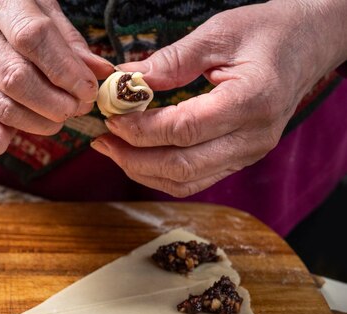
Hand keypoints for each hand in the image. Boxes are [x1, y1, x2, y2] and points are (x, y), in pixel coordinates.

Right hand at [0, 0, 111, 155]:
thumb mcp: (35, 7)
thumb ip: (67, 40)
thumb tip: (100, 71)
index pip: (33, 37)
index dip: (66, 70)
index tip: (88, 89)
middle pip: (17, 78)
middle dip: (56, 102)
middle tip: (75, 108)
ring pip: (2, 107)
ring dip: (39, 123)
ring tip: (57, 119)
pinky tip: (10, 136)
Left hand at [91, 0, 346, 196]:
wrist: (308, 45)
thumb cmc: (267, 32)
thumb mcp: (218, 33)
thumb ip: (170, 62)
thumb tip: (124, 82)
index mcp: (252, 100)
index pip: (184, 130)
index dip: (142, 130)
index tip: (112, 118)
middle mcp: (253, 138)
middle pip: (182, 166)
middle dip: (134, 158)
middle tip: (103, 140)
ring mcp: (248, 155)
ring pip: (185, 182)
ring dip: (142, 171)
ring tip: (112, 149)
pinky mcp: (239, 161)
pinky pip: (193, 181)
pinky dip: (160, 175)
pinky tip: (137, 157)